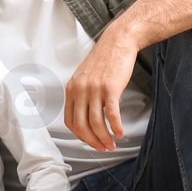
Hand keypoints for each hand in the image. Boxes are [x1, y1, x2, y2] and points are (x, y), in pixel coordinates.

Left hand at [64, 27, 140, 152]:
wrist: (117, 42)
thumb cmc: (104, 60)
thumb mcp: (85, 77)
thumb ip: (82, 94)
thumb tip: (86, 117)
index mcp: (71, 89)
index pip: (70, 121)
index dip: (80, 136)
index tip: (90, 142)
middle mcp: (80, 90)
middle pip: (81, 125)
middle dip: (92, 141)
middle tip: (102, 148)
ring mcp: (94, 89)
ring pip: (96, 123)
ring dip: (105, 137)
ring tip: (112, 144)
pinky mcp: (110, 88)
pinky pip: (111, 114)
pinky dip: (116, 127)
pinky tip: (121, 134)